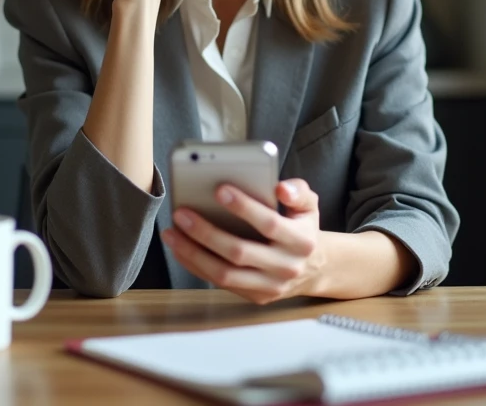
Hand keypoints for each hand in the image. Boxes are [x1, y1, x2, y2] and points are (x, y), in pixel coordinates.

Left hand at [162, 178, 325, 304]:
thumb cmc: (301, 227)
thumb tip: (281, 188)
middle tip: (181, 213)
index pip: (270, 224)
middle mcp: (286, 267)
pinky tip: (179, 248)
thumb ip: (299, 190)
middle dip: (207, 232)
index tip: (220, 189)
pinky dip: (196, 266)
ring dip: (193, 253)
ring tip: (172, 232)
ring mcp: (270, 286)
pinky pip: (220, 284)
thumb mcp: (309, 205)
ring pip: (225, 274)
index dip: (245, 208)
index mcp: (301, 241)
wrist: (314, 268)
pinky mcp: (255, 297)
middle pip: (240, 252)